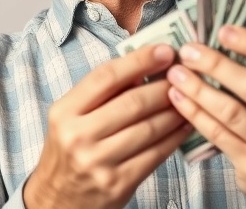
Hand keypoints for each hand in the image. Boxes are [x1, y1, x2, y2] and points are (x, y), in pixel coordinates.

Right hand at [24, 44, 192, 208]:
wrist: (56, 200)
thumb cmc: (68, 150)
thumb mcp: (72, 117)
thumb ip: (102, 93)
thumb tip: (144, 68)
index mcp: (65, 112)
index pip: (106, 77)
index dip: (139, 60)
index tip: (164, 51)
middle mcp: (78, 137)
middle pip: (132, 103)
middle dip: (164, 86)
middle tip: (184, 75)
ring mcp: (98, 163)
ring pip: (148, 129)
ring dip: (174, 111)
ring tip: (189, 98)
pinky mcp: (118, 184)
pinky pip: (155, 155)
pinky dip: (175, 137)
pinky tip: (185, 125)